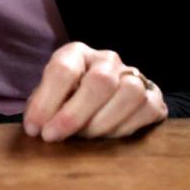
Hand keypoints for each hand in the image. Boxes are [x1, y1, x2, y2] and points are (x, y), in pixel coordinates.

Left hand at [22, 42, 166, 141]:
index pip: (63, 69)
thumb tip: (35, 128)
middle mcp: (107, 59)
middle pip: (100, 81)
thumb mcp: (51, 95)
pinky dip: (125, 128)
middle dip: (73, 115)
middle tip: (53, 136)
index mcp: (77, 52)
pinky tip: (107, 136)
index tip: (34, 129)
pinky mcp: (155, 96)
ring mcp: (134, 75)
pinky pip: (147, 110)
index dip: (46, 101)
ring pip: (129, 93)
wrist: (108, 95)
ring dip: (102, 122)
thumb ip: (43, 106)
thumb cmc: (70, 96)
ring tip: (83, 137)